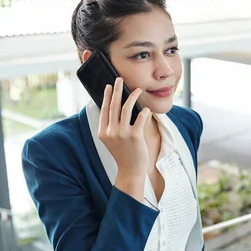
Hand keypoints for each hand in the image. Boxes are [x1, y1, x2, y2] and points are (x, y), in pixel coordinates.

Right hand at [98, 78, 151, 200]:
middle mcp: (111, 132)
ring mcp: (122, 134)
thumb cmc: (123, 154)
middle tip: (119, 79)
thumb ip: (112, 126)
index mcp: (103, 132)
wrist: (130, 170)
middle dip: (117, 90)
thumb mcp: (112, 140)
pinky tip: (147, 109)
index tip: (109, 86)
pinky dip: (144, 112)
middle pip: (113, 106)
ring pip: (126, 109)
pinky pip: (140, 118)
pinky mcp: (135, 136)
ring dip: (132, 97)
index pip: (104, 109)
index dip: (107, 96)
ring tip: (137, 90)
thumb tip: (117, 108)